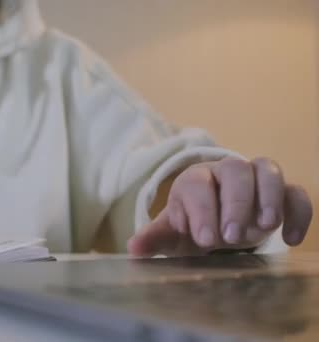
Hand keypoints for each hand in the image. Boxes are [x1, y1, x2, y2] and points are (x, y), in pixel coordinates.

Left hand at [127, 157, 312, 256]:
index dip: (202, 210)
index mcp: (195, 179)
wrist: (215, 221)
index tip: (206, 240)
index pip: (198, 185)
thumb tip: (133, 248)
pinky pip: (296, 193)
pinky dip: (298, 211)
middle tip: (233, 237)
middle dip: (236, 202)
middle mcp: (225, 172)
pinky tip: (291, 238)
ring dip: (269, 196)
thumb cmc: (191, 224)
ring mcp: (255, 179)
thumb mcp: (172, 233)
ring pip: (268, 169)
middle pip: (236, 170)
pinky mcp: (280, 194)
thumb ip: (154, 238)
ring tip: (265, 227)